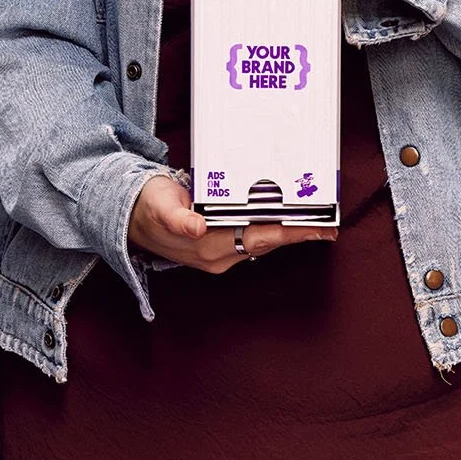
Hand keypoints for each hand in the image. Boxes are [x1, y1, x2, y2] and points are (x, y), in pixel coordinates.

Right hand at [126, 174, 336, 273]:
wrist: (130, 217)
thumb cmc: (148, 206)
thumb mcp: (159, 205)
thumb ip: (177, 217)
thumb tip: (197, 226)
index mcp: (207, 245)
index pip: (259, 238)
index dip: (290, 233)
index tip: (317, 228)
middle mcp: (218, 254)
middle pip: (268, 242)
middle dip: (299, 233)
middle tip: (330, 222)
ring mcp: (220, 253)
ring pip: (263, 242)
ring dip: (289, 232)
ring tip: (317, 220)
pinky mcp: (219, 246)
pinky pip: (253, 238)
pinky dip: (273, 229)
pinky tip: (288, 220)